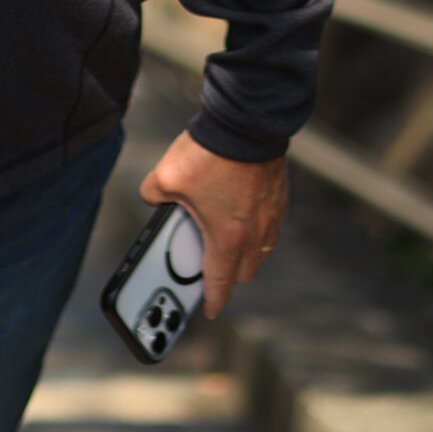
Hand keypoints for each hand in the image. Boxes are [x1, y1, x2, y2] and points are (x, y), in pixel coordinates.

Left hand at [138, 131, 286, 318]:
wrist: (246, 123)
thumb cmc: (210, 152)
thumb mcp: (166, 176)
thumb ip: (153, 195)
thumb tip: (153, 198)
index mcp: (227, 237)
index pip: (220, 282)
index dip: (213, 300)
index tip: (210, 309)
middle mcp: (254, 232)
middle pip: (244, 271)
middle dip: (227, 276)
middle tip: (209, 267)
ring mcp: (270, 216)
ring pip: (260, 250)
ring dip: (243, 252)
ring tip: (222, 237)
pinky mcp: (279, 198)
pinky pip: (268, 226)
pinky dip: (254, 228)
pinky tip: (238, 211)